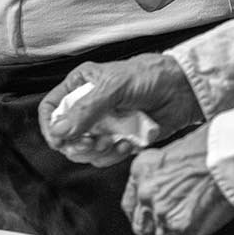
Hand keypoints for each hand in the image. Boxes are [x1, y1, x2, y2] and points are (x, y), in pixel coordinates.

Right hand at [39, 55, 201, 164]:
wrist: (182, 90)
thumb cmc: (149, 77)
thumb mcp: (113, 88)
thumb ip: (85, 110)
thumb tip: (58, 131)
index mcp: (80, 86)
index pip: (51, 109)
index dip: (51, 127)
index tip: (59, 141)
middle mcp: (89, 107)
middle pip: (65, 136)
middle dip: (78, 144)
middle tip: (92, 142)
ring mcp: (104, 125)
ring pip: (85, 151)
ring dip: (98, 151)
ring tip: (115, 140)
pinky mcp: (120, 140)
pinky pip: (106, 157)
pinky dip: (116, 155)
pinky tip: (129, 143)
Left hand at [122, 129, 233, 234]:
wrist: (229, 153)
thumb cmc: (212, 148)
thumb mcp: (177, 153)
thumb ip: (167, 175)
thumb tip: (175, 192)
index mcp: (142, 170)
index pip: (131, 205)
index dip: (144, 220)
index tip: (155, 225)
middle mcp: (147, 192)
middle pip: (144, 229)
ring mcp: (162, 211)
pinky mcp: (181, 226)